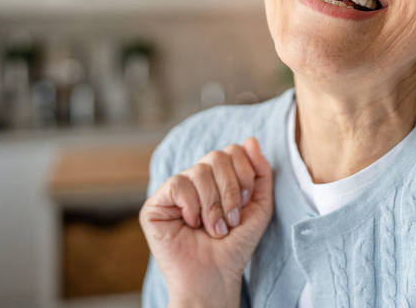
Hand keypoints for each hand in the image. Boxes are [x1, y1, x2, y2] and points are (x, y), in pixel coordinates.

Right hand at [139, 137, 273, 307]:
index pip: (233, 150)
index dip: (244, 174)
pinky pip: (178, 184)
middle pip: (217, 156)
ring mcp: (175, 190)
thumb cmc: (236, 245)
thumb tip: (251, 139)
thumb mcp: (260, 205)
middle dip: (230, 191)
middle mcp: (196, 178)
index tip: (244, 203)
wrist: (216, 276)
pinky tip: (192, 224)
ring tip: (215, 229)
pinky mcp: (155, 204)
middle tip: (231, 219)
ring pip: (199, 170)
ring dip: (214, 205)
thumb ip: (261, 172)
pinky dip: (192, 206)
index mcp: (219, 176)